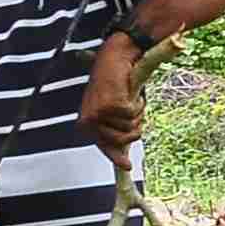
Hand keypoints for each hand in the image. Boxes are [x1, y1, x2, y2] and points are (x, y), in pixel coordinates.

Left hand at [81, 34, 150, 154]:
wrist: (114, 58)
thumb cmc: (113, 85)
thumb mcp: (110, 113)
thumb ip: (114, 135)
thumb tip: (124, 164)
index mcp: (86, 123)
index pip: (103, 146)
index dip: (117, 156)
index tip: (128, 166)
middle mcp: (89, 120)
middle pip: (121, 140)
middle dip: (134, 129)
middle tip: (136, 114)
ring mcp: (100, 113)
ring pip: (129, 129)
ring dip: (137, 115)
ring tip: (130, 100)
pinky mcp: (112, 105)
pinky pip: (134, 115)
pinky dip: (138, 104)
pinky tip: (131, 92)